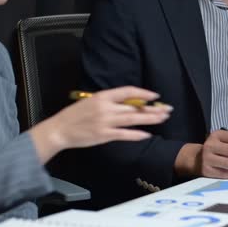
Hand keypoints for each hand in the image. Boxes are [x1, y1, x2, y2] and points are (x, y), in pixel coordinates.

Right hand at [31, 86, 170, 162]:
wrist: (59, 130)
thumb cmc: (75, 115)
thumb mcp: (91, 101)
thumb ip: (109, 101)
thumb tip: (131, 102)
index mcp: (102, 96)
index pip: (128, 91)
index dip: (143, 93)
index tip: (155, 96)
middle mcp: (106, 108)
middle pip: (134, 106)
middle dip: (153, 108)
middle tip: (167, 109)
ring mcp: (105, 122)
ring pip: (132, 119)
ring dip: (149, 118)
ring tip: (162, 118)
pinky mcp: (103, 135)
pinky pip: (124, 134)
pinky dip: (136, 134)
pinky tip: (147, 134)